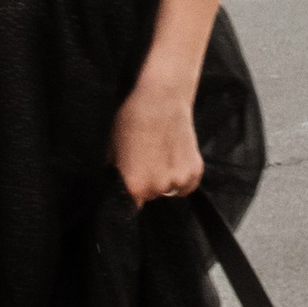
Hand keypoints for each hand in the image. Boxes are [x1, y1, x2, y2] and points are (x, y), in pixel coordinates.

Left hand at [112, 76, 204, 203]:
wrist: (161, 99)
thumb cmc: (133, 120)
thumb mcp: (112, 150)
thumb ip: (116, 175)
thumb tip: (117, 187)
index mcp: (134, 186)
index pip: (129, 207)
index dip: (129, 196)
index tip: (130, 186)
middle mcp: (158, 188)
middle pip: (150, 197)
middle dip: (147, 184)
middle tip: (146, 160)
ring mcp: (179, 180)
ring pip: (169, 191)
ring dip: (166, 180)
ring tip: (161, 155)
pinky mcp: (196, 171)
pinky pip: (186, 185)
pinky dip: (182, 177)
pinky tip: (175, 158)